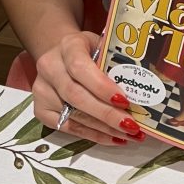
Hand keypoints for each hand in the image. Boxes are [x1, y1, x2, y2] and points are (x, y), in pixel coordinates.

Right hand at [31, 30, 147, 146]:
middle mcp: (50, 67)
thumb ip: (115, 61)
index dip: (102, 87)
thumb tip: (143, 86)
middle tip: (132, 126)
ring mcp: (42, 90)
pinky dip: (93, 135)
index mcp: (68, 46)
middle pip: (76, 96)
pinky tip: (113, 138)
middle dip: (106, 114)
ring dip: (104, 128)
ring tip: (129, 135)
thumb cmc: (89, 50)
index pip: (81, 68)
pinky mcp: (41, 110)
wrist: (60, 52)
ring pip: (73, 115)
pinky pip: (68, 128)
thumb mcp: (102, 45)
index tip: (124, 101)